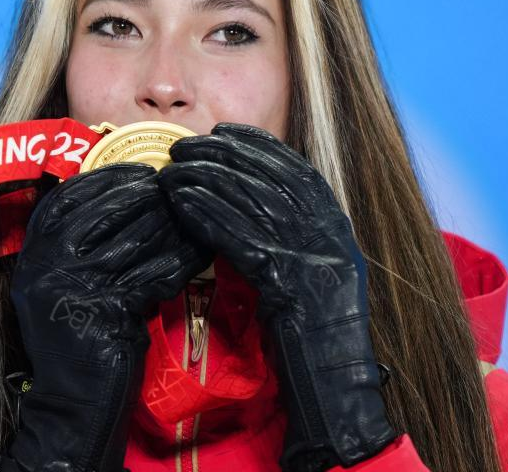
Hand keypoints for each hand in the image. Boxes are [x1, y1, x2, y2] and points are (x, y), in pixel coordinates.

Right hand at [0, 163, 213, 471]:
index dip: (107, 177)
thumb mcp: (66, 284)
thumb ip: (84, 245)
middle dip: (150, 198)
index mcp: (33, 252)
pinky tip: (202, 253)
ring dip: (174, 226)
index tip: (142, 171)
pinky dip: (182, 261)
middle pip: (106, 210)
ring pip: (135, 239)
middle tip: (182, 191)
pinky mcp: (103, 311)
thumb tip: (134, 197)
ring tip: (199, 216)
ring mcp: (71, 287)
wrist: (71, 405)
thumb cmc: (78, 341)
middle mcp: (44, 264)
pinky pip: (153, 273)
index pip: (69, 196)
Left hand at [158, 123, 396, 471]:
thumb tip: (241, 195)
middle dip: (222, 154)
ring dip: (206, 178)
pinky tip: (180, 202)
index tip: (223, 130)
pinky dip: (208, 214)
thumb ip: (284, 231)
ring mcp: (312, 254)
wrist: (329, 378)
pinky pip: (240, 235)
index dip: (257, 144)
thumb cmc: (310, 329)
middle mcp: (329, 232)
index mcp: (336, 224)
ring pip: (251, 200)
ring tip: (171, 169)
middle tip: (183, 146)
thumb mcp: (305, 267)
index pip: (294, 167)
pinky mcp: (288, 279)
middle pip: (269, 177)